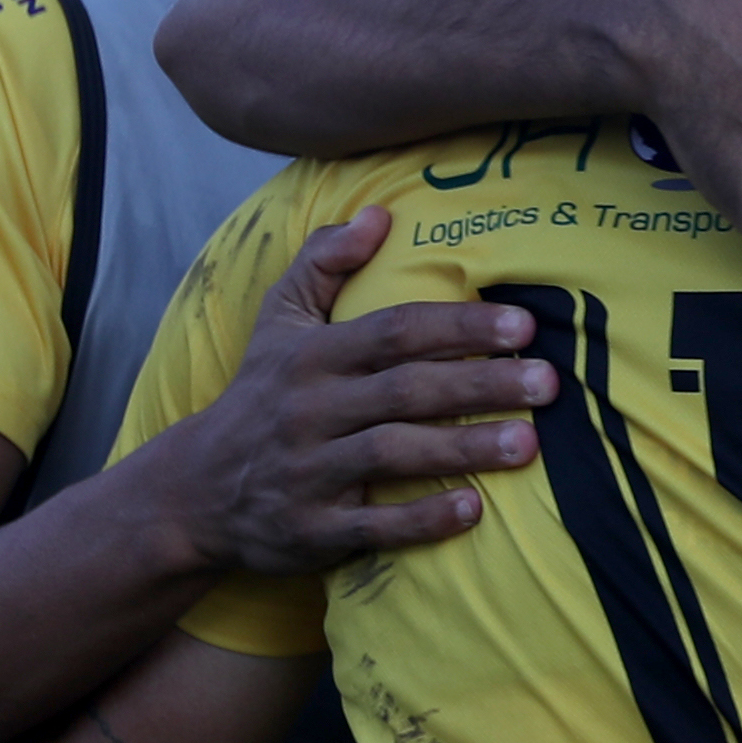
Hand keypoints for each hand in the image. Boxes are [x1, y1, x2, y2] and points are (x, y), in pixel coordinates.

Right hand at [162, 210, 555, 575]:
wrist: (193, 491)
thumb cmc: (260, 396)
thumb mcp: (278, 322)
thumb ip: (324, 263)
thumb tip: (379, 213)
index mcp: (312, 357)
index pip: (393, 332)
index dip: (457, 326)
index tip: (522, 326)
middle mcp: (310, 410)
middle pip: (404, 390)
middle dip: (479, 384)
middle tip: (548, 383)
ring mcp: (309, 472)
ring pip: (392, 454)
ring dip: (462, 448)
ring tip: (529, 445)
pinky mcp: (312, 529)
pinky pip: (372, 525)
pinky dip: (421, 520)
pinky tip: (474, 510)